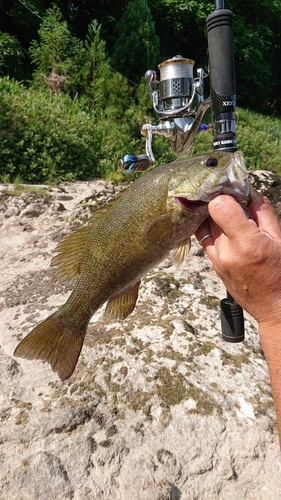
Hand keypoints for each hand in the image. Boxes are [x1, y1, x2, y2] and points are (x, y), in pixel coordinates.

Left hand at [195, 188, 280, 326]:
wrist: (273, 307)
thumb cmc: (280, 273)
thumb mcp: (280, 238)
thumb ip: (263, 211)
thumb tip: (248, 191)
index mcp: (246, 243)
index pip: (218, 206)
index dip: (225, 195)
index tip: (235, 195)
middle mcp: (226, 252)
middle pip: (209, 214)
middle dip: (219, 204)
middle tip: (232, 201)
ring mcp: (217, 261)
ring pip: (203, 226)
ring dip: (213, 217)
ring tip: (228, 215)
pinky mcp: (213, 266)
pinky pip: (205, 240)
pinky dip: (212, 231)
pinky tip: (225, 230)